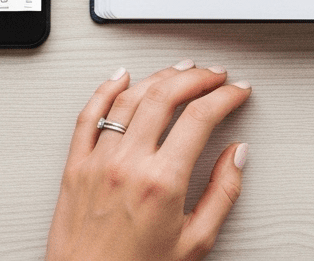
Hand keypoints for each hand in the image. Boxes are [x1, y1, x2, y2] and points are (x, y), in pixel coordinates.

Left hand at [46, 61, 250, 260]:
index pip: (201, 117)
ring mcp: (98, 162)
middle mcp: (128, 165)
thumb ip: (222, 194)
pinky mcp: (75, 167)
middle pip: (166, 95)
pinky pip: (88, 116)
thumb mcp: (194, 243)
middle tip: (214, 75)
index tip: (237, 91)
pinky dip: (105, 90)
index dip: (225, 96)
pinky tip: (121, 78)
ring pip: (130, 98)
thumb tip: (237, 155)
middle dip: (197, 77)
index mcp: (161, 182)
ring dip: (160, 76)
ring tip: (180, 70)